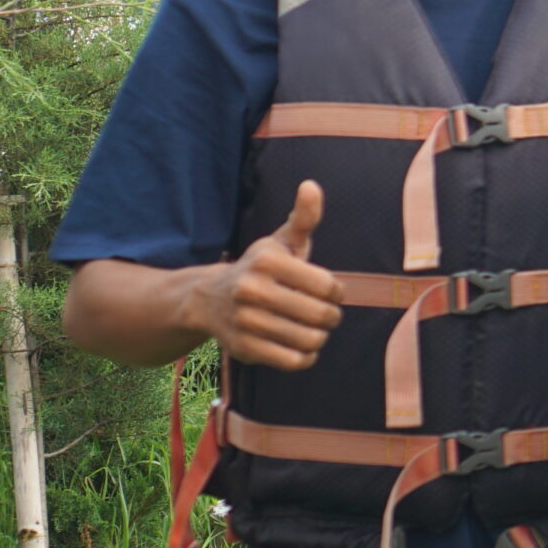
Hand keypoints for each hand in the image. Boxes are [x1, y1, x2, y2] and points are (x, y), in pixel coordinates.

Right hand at [182, 181, 343, 369]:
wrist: (209, 299)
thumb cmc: (261, 268)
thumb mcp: (282, 240)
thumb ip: (304, 217)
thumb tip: (311, 186)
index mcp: (266, 261)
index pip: (327, 285)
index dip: (337, 292)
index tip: (331, 292)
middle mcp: (251, 291)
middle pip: (321, 315)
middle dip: (332, 317)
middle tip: (327, 315)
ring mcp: (245, 322)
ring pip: (309, 340)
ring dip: (320, 337)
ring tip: (315, 330)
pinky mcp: (244, 349)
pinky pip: (294, 362)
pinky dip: (306, 357)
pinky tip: (303, 347)